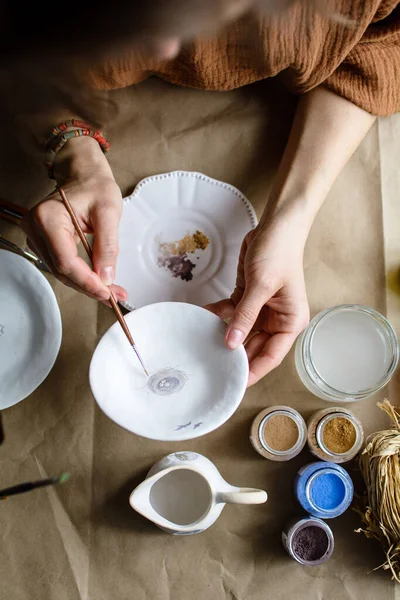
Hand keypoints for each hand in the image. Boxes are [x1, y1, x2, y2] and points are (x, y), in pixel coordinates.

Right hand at [21, 137, 126, 303]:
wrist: (84, 176)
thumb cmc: (96, 188)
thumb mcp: (109, 212)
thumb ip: (108, 245)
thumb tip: (106, 277)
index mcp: (49, 218)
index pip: (65, 260)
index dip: (87, 281)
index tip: (108, 293)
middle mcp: (35, 228)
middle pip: (62, 270)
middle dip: (90, 287)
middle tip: (116, 297)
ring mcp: (36, 236)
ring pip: (61, 272)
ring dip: (87, 285)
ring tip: (112, 293)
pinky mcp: (43, 243)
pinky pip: (62, 266)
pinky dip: (81, 277)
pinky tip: (99, 283)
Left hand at [206, 220, 309, 385]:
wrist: (276, 226)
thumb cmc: (279, 253)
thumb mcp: (262, 286)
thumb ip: (246, 315)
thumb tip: (231, 343)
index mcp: (290, 322)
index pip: (271, 355)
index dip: (253, 371)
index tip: (234, 383)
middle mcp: (278, 319)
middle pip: (254, 346)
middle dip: (234, 355)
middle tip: (212, 369)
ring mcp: (262, 309)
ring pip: (241, 331)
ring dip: (224, 335)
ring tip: (204, 346)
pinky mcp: (248, 297)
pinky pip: (232, 313)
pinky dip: (219, 315)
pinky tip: (204, 317)